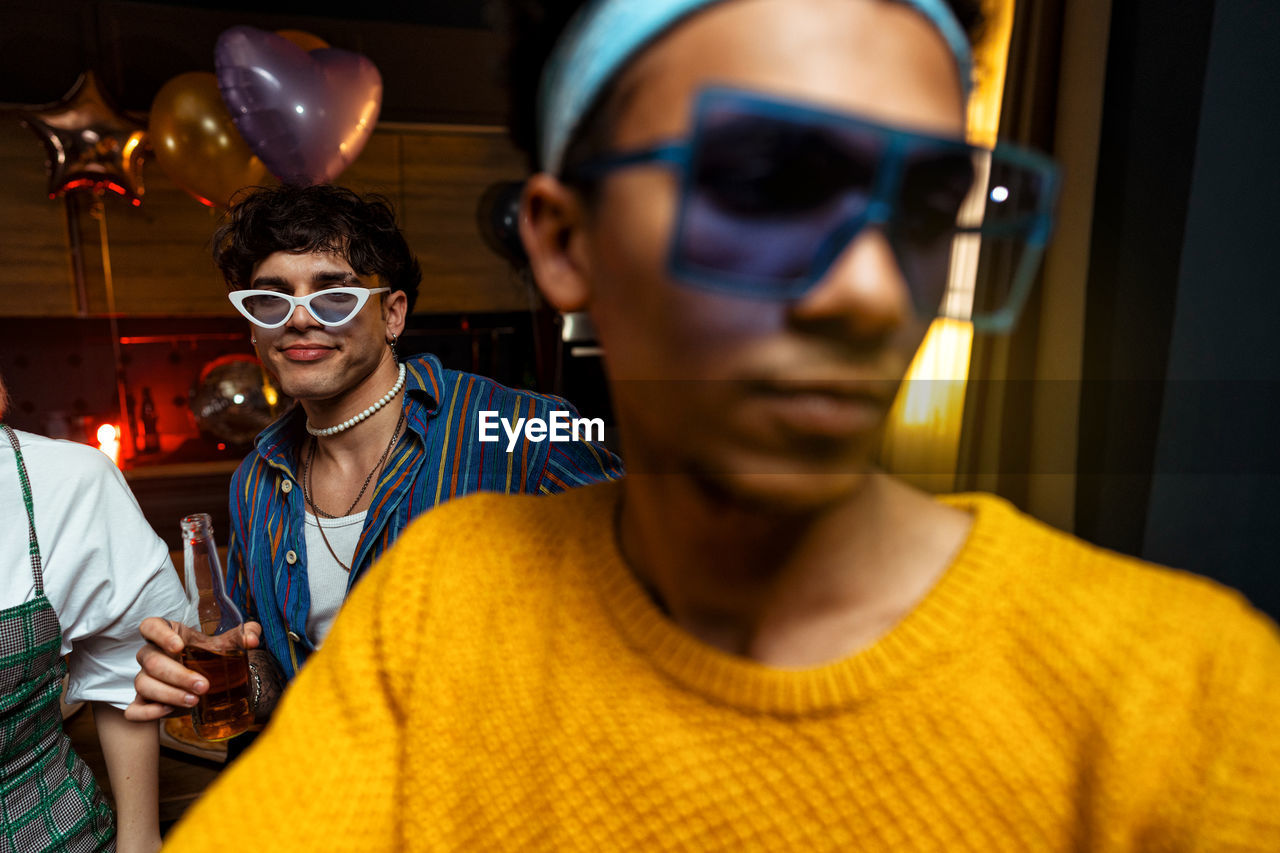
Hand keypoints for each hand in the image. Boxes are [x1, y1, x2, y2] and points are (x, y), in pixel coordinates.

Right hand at [124, 617, 261, 721]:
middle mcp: (150, 655)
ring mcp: (143, 679)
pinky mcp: (142, 703)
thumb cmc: (207, 659)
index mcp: (167, 635)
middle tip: (203, 685)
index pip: (150, 626)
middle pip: (151, 661)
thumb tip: (252, 638)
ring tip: (194, 701)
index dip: (159, 634)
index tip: (179, 646)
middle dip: (177, 675)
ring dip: (168, 693)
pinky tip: (167, 712)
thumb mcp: (224, 647)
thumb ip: (240, 638)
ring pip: (143, 684)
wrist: (200, 688)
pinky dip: (148, 712)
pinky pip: (133, 709)